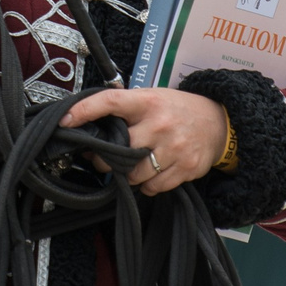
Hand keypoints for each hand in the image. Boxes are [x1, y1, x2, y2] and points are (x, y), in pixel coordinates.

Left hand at [61, 87, 228, 194]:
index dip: (85, 110)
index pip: (111, 101)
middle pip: (119, 151)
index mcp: (147, 102)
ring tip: (135, 163)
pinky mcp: (185, 168)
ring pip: (134, 175)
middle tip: (107, 158)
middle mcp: (160, 124)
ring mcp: (174, 147)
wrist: (219, 121)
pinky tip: (153, 171)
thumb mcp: (152, 99)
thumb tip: (88, 128)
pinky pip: (153, 187)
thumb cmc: (176, 110)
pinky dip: (147, 185)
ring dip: (129, 174)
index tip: (66, 121)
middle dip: (106, 160)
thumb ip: (125, 111)